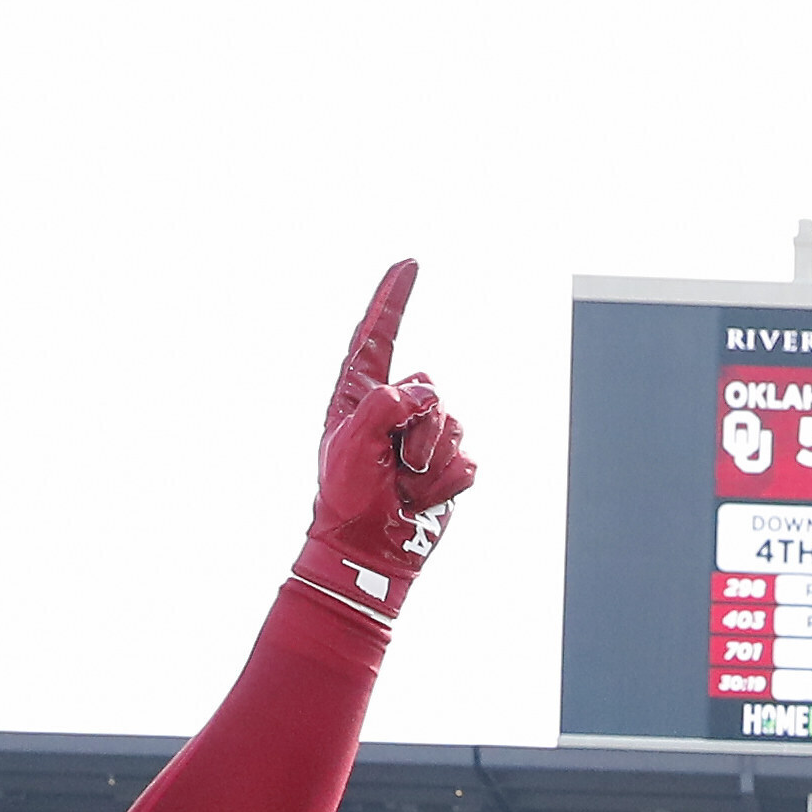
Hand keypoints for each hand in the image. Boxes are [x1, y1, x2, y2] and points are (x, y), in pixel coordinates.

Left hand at [297, 260, 474, 632]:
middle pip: (428, 386)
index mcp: (359, 393)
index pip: (378, 335)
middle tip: (391, 461)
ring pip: (451, 423)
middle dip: (416, 426)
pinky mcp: (448, 463)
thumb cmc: (346, 495)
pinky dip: (445, 482)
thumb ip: (386, 403)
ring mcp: (424, 435)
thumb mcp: (350, 440)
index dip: (393, 297)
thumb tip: (426, 396)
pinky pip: (466, 459)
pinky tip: (420, 498)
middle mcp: (395, 406)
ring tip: (402, 483)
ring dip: (429, 460)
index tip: (409, 263)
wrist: (367, 549)